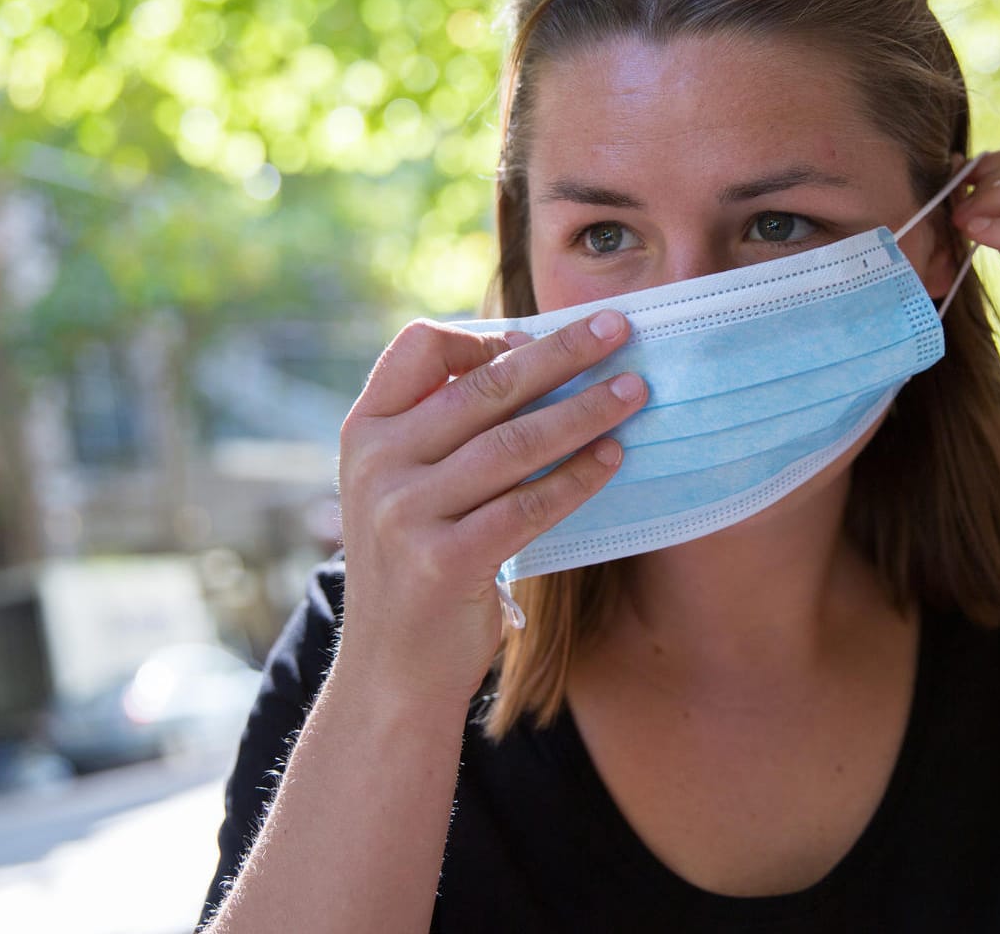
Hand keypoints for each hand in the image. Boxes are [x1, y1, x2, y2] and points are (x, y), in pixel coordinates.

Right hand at [333, 311, 647, 707]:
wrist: (390, 671)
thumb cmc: (415, 563)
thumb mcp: (399, 485)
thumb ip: (439, 428)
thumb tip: (531, 357)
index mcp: (364, 432)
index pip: (419, 348)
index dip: (483, 334)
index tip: (537, 336)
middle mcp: (377, 465)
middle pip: (485, 386)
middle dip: (561, 352)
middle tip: (619, 328)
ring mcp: (406, 514)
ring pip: (516, 442)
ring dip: (585, 411)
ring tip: (634, 391)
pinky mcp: (445, 562)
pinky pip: (530, 505)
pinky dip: (579, 477)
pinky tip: (614, 458)